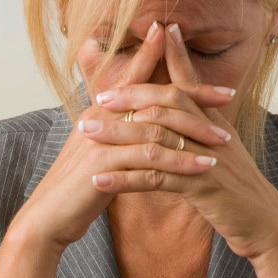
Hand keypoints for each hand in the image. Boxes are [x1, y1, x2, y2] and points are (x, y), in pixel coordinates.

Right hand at [7, 22, 233, 251]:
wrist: (47, 216)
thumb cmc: (76, 188)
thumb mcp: (101, 154)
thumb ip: (120, 135)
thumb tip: (145, 127)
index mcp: (100, 111)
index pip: (140, 81)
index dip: (172, 68)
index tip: (200, 61)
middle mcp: (100, 116)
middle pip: (154, 96)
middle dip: (194, 95)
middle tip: (229, 96)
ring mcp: (100, 137)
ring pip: (156, 126)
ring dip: (193, 132)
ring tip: (224, 140)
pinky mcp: (102, 162)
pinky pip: (150, 157)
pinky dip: (180, 160)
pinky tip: (204, 167)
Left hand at [90, 23, 277, 259]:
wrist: (267, 227)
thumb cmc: (238, 193)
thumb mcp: (220, 154)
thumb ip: (200, 130)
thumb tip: (179, 114)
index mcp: (215, 125)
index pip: (191, 84)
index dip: (176, 56)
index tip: (158, 30)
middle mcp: (212, 135)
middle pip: (168, 103)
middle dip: (131, 96)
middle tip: (99, 97)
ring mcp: (206, 159)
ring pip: (156, 138)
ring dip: (117, 134)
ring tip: (86, 132)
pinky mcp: (201, 187)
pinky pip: (155, 179)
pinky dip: (124, 179)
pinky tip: (99, 180)